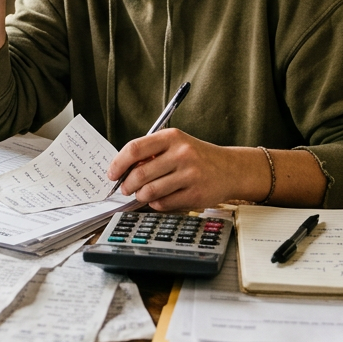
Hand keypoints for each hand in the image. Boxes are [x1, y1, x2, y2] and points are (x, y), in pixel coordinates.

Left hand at [107, 129, 267, 211]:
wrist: (230, 169)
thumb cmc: (197, 157)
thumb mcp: (176, 144)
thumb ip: (151, 153)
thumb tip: (121, 170)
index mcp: (172, 137)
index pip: (135, 149)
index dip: (118, 164)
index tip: (112, 174)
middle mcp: (182, 153)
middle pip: (140, 173)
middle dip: (127, 185)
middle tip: (125, 189)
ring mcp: (190, 175)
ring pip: (150, 191)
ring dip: (140, 196)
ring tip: (142, 195)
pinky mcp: (195, 194)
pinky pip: (164, 204)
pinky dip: (156, 204)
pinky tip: (160, 199)